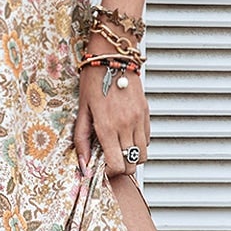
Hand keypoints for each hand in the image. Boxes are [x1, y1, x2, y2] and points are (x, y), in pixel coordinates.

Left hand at [72, 52, 150, 178]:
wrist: (112, 58)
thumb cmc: (93, 81)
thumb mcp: (82, 111)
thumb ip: (82, 140)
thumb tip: (83, 165)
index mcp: (108, 127)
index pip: (117, 166)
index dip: (109, 172)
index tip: (101, 167)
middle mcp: (127, 125)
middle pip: (132, 165)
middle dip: (121, 168)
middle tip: (110, 159)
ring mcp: (139, 120)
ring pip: (143, 155)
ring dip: (131, 157)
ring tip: (118, 148)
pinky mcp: (146, 113)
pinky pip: (147, 139)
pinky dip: (138, 143)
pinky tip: (126, 135)